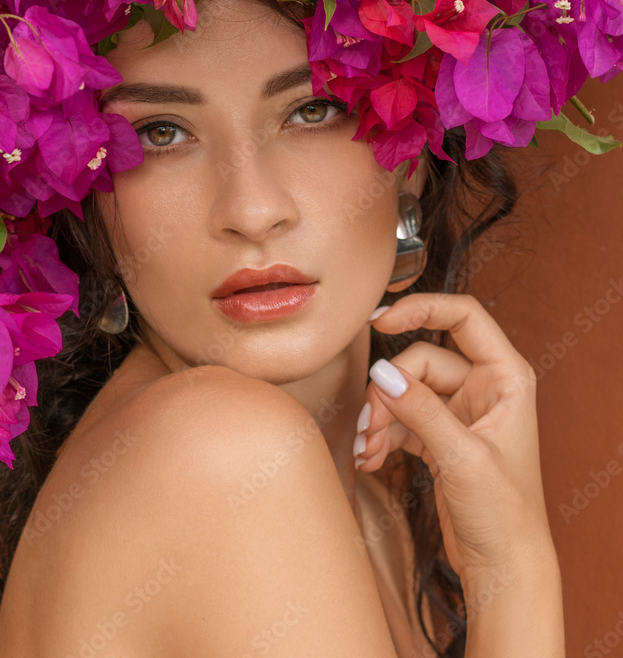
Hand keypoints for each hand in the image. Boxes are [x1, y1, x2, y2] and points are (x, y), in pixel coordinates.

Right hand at [357, 293, 555, 582]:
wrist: (503, 568)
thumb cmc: (505, 515)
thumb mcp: (463, 457)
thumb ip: (422, 411)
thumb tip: (382, 373)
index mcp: (506, 377)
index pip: (463, 316)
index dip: (422, 308)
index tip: (382, 318)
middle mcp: (484, 387)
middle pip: (421, 360)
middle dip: (391, 391)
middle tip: (372, 425)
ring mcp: (459, 411)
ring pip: (406, 389)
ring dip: (381, 416)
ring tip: (369, 448)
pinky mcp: (439, 435)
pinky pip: (401, 417)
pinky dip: (383, 434)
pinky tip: (372, 457)